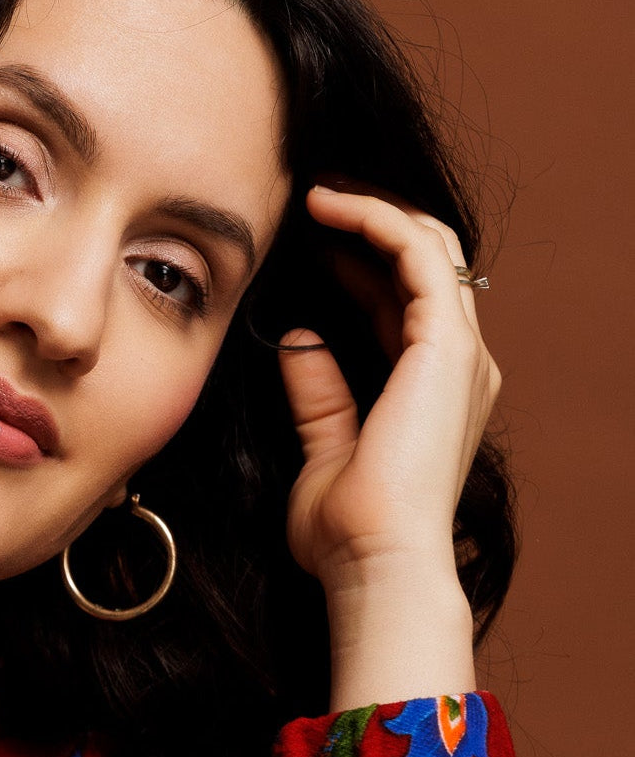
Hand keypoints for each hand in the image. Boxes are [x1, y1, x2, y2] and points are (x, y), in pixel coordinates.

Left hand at [277, 183, 500, 708]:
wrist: (372, 563)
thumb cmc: (347, 529)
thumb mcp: (322, 448)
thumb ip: (317, 391)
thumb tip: (297, 336)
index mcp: (430, 389)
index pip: (401, 301)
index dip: (357, 261)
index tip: (305, 239)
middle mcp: (456, 366)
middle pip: (424, 264)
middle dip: (371, 224)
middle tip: (311, 201)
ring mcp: (459, 355)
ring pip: (430, 247)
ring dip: (373, 211)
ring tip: (316, 193)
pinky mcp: (446, 347)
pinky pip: (419, 256)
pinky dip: (376, 221)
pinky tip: (329, 208)